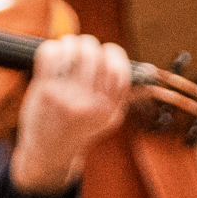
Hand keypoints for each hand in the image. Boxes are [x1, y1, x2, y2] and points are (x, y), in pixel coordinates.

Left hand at [8, 35, 130, 195]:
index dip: (112, 53)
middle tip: (79, 49)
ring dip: (69, 43)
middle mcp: (92, 106)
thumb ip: (124, 95)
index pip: (119, 69)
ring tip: (65, 49)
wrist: (47, 154)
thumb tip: (150, 72)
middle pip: (95, 54)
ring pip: (74, 49)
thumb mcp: (108, 119)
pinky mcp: (46, 92)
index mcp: (110, 110)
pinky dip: (50, 48)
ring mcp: (68, 99)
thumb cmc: (77, 129)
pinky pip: (51, 53)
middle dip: (87, 45)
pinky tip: (52, 55)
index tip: (103, 54)